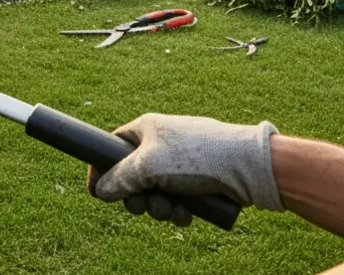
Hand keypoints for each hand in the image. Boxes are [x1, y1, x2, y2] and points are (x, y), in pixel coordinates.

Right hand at [87, 114, 282, 225]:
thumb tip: (101, 190)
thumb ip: (119, 179)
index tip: (97, 191)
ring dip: (159, 208)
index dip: (102, 168)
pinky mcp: (198, 181)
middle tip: (142, 207)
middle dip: (136, 197)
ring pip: (155, 192)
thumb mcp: (147, 166)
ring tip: (172, 210)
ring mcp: (180, 163)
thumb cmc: (195, 157)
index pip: (111, 146)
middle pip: (132, 176)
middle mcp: (161, 144)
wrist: (246, 167)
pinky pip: (176, 200)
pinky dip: (178, 211)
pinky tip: (187, 214)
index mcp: (146, 129)